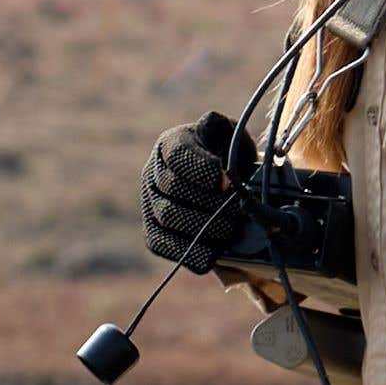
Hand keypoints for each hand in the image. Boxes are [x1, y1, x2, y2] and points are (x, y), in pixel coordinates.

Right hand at [143, 114, 254, 270]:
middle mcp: (153, 173)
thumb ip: (223, 131)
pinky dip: (188, 251)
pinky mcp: (153, 232)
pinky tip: (212, 253)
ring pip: (167, 216)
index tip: (228, 182)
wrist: (226, 187)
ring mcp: (149, 203)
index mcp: (171, 144)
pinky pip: (162, 244)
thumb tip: (213, 142)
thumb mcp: (230, 135)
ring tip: (229, 229)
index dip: (202, 169)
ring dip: (202, 225)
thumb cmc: (228, 158)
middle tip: (236, 210)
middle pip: (173, 188)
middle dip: (208, 201)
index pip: (178, 154)